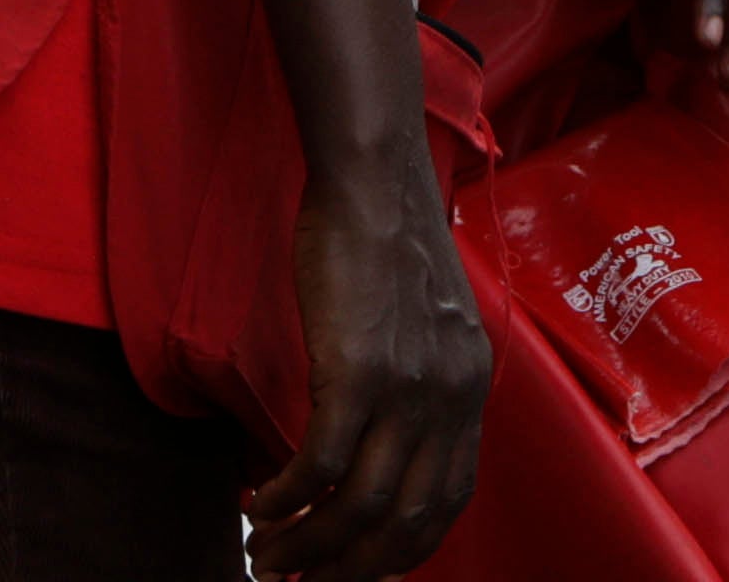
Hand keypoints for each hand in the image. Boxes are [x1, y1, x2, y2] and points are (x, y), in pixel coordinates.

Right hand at [246, 142, 486, 578]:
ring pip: (358, 506)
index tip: (357, 572)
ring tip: (265, 555)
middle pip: (407, 521)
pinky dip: (286, 499)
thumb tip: (384, 455)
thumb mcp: (428, 327)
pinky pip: (321, 465)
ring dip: (306, 545)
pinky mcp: (358, 370)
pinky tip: (258, 504)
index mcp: (470, 389)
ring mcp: (409, 386)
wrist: (375, 186)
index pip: (448, 501)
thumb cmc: (387, 251)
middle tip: (301, 581)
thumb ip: (421, 388)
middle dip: (350, 567)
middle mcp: (451, 396)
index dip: (401, 551)